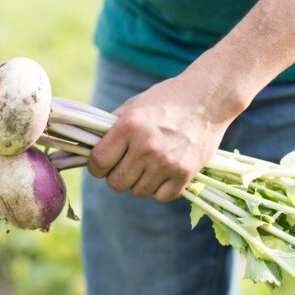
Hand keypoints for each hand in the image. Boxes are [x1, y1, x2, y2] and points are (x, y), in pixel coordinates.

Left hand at [87, 70, 242, 202]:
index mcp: (128, 127)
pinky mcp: (186, 173)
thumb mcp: (133, 106)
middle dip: (116, 175)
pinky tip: (163, 172)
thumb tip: (87, 147)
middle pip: (115, 183)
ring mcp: (166, 162)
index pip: (98, 163)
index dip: (96, 166)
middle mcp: (146, 146)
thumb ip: (111, 128)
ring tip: (148, 165)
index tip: (103, 162)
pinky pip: (161, 197)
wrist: (208, 98)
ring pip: (137, 192)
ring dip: (139, 182)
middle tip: (127, 164)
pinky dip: (160, 189)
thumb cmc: (166, 100)